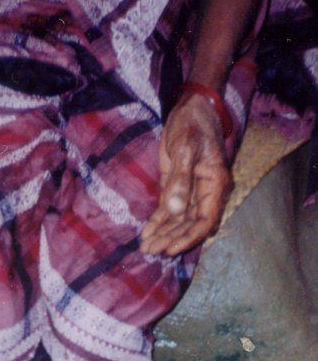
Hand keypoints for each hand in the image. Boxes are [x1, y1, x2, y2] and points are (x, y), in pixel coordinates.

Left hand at [141, 94, 231, 255]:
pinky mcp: (176, 188)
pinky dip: (158, 223)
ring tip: (146, 248)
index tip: (170, 248)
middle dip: (171, 239)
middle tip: (152, 251)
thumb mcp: (186, 149)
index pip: (205, 221)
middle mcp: (205, 193)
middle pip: (190, 225)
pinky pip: (168, 211)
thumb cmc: (193, 126)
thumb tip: (175, 211)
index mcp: (215, 185)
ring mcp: (191, 192)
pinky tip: (146, 235)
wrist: (190, 109)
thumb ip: (181, 180)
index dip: (188, 237)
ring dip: (163, 235)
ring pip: (178, 221)